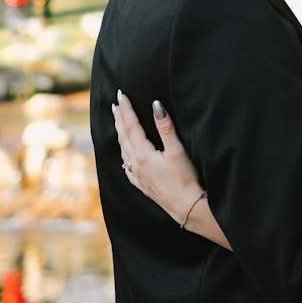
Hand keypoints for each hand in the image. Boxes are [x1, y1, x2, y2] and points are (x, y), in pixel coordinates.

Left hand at [112, 90, 202, 225]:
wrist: (186, 207)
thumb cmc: (185, 179)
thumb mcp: (177, 150)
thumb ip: (165, 127)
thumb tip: (155, 105)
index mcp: (143, 154)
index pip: (131, 125)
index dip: (126, 109)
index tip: (121, 95)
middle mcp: (136, 164)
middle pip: (124, 136)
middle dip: (119, 117)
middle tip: (115, 103)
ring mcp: (138, 175)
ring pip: (123, 149)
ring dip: (120, 132)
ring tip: (117, 120)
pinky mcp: (142, 184)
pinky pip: (127, 165)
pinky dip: (123, 153)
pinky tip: (124, 153)